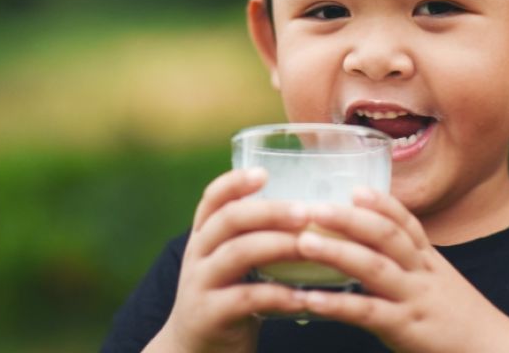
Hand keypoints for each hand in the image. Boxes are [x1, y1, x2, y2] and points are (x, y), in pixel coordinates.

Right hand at [145, 168, 309, 352]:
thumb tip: (314, 209)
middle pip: (229, 219)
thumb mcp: (232, 261)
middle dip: (270, 211)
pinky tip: (303, 296)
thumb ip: (256, 236)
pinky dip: (278, 295)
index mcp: (204, 234)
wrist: (194, 350)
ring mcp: (199, 284)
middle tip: (306, 212)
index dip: (236, 182)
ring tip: (310, 246)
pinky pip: (245, 299)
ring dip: (278, 246)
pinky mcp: (209, 315)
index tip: (264, 172)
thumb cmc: (228, 295)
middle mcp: (197, 253)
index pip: (213, 197)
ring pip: (237, 253)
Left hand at [292, 188, 508, 352]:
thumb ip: (412, 267)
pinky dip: (338, 304)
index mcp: (430, 261)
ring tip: (303, 241)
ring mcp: (416, 299)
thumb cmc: (459, 323)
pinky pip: (368, 313)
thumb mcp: (440, 285)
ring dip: (337, 251)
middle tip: (314, 207)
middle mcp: (423, 273)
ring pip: (375, 267)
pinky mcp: (407, 329)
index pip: (407, 222)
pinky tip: (310, 299)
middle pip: (387, 236)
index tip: (354, 187)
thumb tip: (375, 252)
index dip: (381, 203)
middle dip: (350, 218)